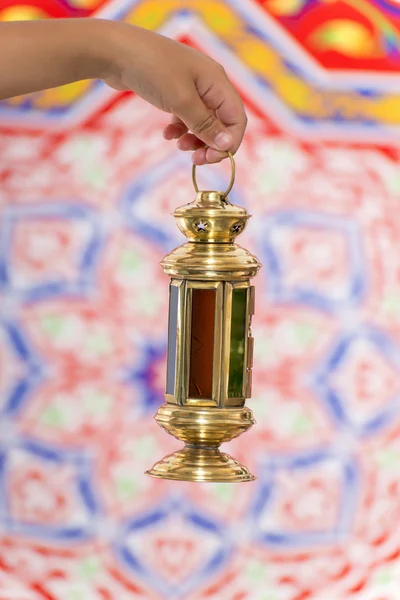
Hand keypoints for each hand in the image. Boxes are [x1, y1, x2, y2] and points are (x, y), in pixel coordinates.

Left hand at [102, 22, 246, 163]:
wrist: (115, 51)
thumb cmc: (152, 70)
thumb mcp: (181, 101)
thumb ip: (205, 125)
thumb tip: (227, 145)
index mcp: (217, 81)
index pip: (237, 119)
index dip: (229, 142)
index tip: (211, 158)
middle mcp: (209, 83)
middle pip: (221, 122)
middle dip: (211, 143)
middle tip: (195, 160)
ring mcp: (192, 86)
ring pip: (203, 122)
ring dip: (195, 138)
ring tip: (179, 146)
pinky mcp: (175, 91)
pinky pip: (186, 116)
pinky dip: (180, 129)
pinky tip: (167, 134)